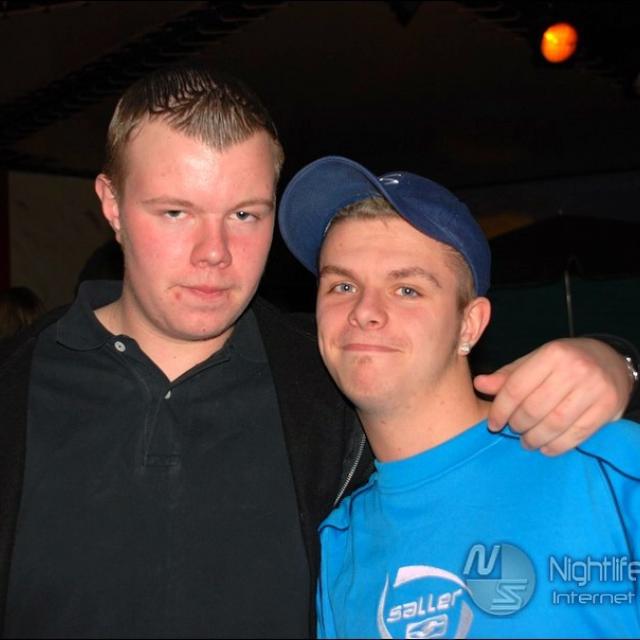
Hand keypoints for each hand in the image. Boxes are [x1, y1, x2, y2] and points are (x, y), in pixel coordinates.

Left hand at [474, 338, 633, 455]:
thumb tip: (479, 384)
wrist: (609, 361)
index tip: (493, 424)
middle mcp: (575, 369)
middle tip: (513, 430)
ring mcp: (594, 389)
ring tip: (527, 441)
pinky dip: (557, 446)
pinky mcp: (608, 408)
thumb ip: (507, 376)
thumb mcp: (534, 362)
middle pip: (534, 408)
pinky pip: (577, 434)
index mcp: (553, 354)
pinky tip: (546, 447)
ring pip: (555, 424)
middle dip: (518, 425)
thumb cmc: (563, 363)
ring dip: (535, 438)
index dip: (500, 410)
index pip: (516, 388)